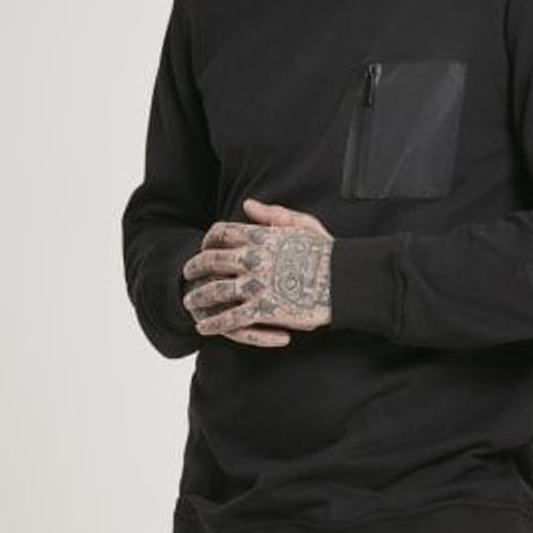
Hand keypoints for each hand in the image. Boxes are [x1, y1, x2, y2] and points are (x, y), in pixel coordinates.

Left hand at [182, 198, 332, 346]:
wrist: (345, 279)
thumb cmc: (328, 251)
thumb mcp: (302, 223)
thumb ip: (273, 214)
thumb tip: (248, 205)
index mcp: (260, 236)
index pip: (222, 233)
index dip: (208, 240)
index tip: (204, 246)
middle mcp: (253, 259)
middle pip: (211, 260)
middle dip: (194, 267)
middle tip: (187, 273)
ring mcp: (256, 285)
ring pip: (215, 291)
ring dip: (198, 297)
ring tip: (190, 302)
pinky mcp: (263, 310)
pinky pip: (230, 318)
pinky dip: (214, 323)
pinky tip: (204, 327)